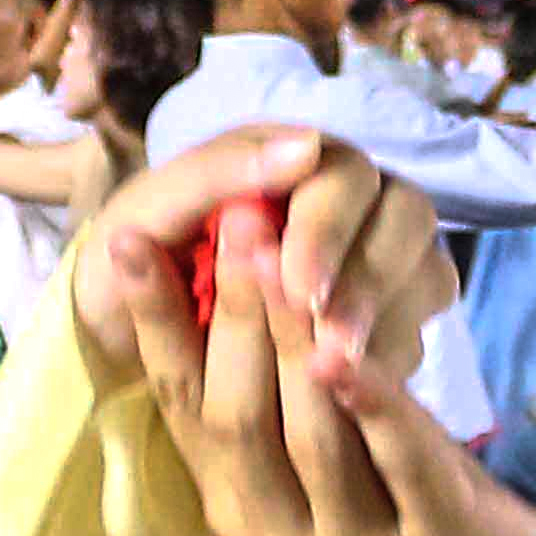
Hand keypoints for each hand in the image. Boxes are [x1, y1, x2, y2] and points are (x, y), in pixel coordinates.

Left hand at [76, 123, 438, 391]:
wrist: (109, 337)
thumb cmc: (123, 263)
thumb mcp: (146, 212)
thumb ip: (219, 172)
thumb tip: (307, 145)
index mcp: (293, 161)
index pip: (344, 177)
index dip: (329, 231)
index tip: (300, 289)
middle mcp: (345, 201)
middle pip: (406, 218)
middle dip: (370, 278)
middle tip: (330, 339)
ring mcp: (371, 260)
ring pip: (425, 274)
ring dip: (387, 321)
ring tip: (338, 369)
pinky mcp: (380, 322)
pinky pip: (415, 334)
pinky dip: (390, 361)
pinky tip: (352, 390)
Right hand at [105, 128, 535, 535]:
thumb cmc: (399, 533)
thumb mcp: (320, 482)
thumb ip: (277, 408)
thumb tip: (236, 283)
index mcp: (242, 514)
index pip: (181, 408)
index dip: (153, 326)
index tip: (120, 243)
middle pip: (238, 414)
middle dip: (229, 310)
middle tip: (228, 217)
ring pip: (309, 431)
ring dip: (291, 336)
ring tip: (281, 249)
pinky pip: (400, 462)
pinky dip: (374, 402)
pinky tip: (350, 349)